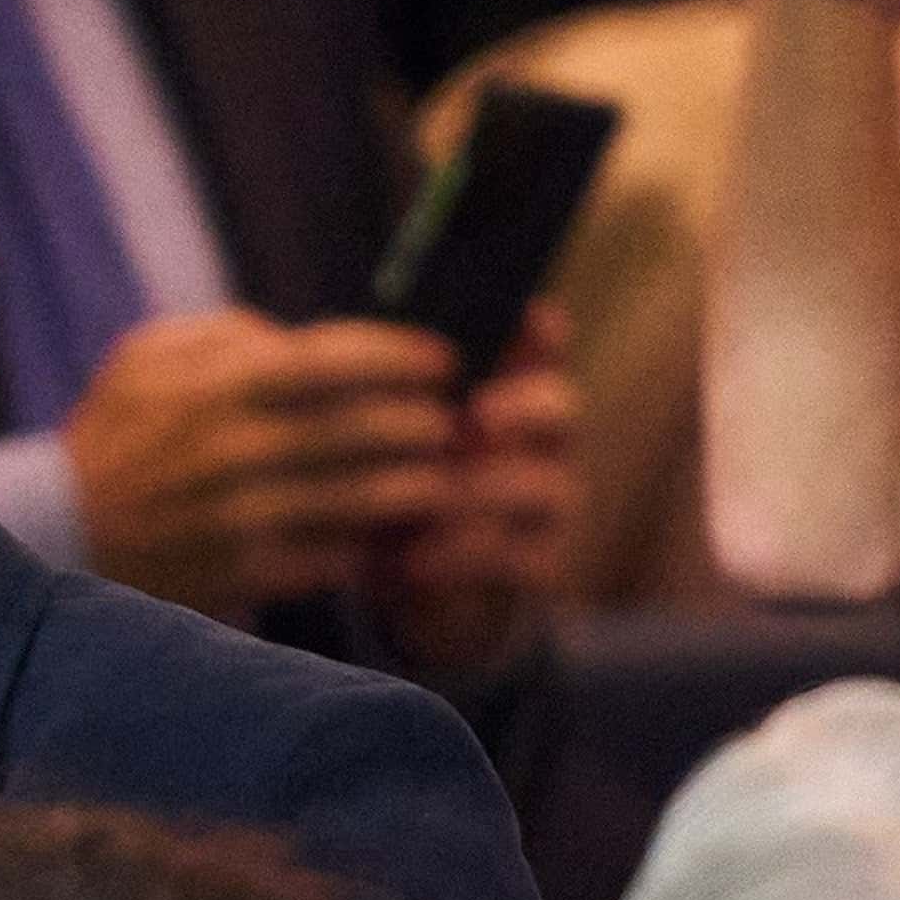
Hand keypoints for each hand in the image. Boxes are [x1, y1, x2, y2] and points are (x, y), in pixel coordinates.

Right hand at [62, 309, 461, 622]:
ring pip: (362, 500)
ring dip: (417, 489)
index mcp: (218, 385)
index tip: (445, 361)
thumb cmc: (119, 432)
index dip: (403, 357)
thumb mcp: (149, 355)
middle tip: (456, 422)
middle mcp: (234, 449)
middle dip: (425, 424)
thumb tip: (297, 339)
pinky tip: (398, 533)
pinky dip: (373, 546)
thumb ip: (227, 335)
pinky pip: (334, 559)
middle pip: (364, 431)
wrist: (62, 531)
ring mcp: (241, 517)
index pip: (336, 360)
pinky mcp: (244, 573)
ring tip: (445, 477)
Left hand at [359, 308, 581, 674]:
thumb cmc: (390, 487)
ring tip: (427, 500)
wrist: (406, 580)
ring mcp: (549, 503)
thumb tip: (339, 355)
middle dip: (521, 409)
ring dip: (481, 492)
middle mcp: (542, 441)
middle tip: (474, 419)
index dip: (538, 330)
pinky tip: (412, 562)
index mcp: (508, 390)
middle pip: (560, 407)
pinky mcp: (540, 564)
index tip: (522, 320)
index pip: (543, 345)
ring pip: (543, 486)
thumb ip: (379, 399)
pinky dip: (463, 560)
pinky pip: (520, 559)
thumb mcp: (381, 440)